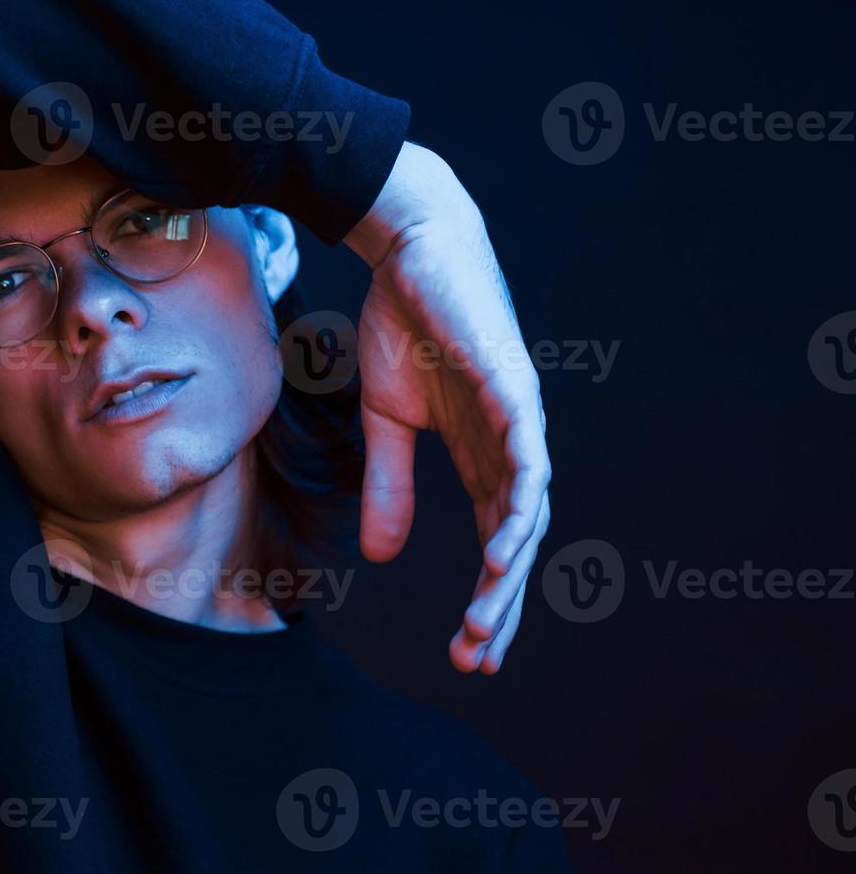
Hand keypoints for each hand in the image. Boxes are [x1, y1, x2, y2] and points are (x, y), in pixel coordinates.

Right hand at [343, 143, 550, 674]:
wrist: (411, 251)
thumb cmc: (406, 326)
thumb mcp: (386, 420)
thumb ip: (391, 485)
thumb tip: (382, 559)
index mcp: (483, 456)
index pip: (495, 540)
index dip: (488, 597)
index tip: (470, 652)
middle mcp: (512, 447)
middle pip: (517, 541)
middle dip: (500, 602)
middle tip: (478, 657)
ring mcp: (519, 420)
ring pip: (528, 512)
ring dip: (508, 570)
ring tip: (484, 620)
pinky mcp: (515, 388)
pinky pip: (527, 460)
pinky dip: (518, 507)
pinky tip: (502, 550)